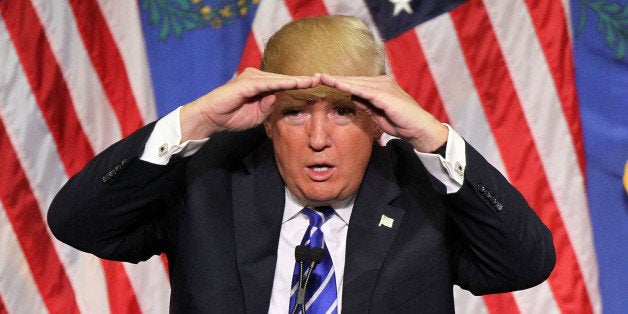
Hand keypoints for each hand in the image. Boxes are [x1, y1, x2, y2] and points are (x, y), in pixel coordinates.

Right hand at [180, 68, 319, 140]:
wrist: (210, 118)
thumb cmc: (232, 116)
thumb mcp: (257, 114)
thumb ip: (268, 106)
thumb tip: (278, 100)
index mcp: (260, 84)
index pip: (284, 84)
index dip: (300, 84)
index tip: (317, 86)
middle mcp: (257, 77)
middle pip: (284, 78)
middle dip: (302, 79)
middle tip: (321, 78)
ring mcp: (251, 78)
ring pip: (278, 78)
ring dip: (296, 80)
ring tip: (312, 81)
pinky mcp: (246, 83)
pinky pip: (267, 83)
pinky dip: (282, 83)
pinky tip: (294, 84)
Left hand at [318, 73, 447, 151]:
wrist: (420, 130)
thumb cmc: (401, 123)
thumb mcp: (377, 113)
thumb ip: (365, 104)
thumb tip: (351, 97)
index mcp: (380, 86)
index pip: (355, 82)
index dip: (338, 82)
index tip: (321, 81)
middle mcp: (382, 82)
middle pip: (353, 79)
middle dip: (334, 78)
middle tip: (315, 76)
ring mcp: (384, 86)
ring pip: (356, 82)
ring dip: (338, 80)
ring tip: (321, 77)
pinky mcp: (385, 94)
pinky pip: (363, 89)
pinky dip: (349, 86)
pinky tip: (336, 84)